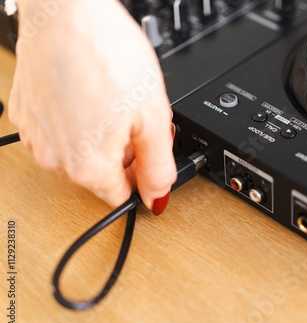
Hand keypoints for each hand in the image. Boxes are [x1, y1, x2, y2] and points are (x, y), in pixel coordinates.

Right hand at [9, 0, 175, 212]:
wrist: (65, 11)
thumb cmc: (108, 55)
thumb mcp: (152, 117)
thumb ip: (158, 165)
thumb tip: (157, 196)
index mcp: (88, 167)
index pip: (121, 195)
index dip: (142, 175)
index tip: (148, 152)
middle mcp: (54, 160)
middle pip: (101, 174)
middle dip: (123, 153)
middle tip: (134, 116)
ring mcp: (35, 137)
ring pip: (79, 152)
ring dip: (99, 136)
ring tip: (111, 99)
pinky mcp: (25, 113)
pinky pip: (59, 130)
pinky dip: (76, 119)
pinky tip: (88, 92)